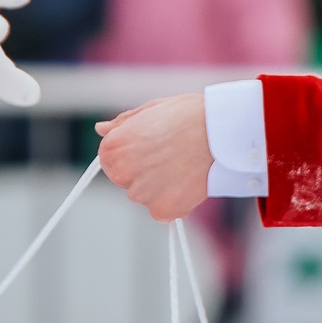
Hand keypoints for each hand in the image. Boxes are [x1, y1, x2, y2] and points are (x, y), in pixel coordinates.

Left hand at [97, 93, 210, 222]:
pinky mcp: (163, 210)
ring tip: (183, 166)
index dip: (132, 155)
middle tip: (170, 157)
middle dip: (144, 173)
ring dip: (160, 188)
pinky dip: (176, 202)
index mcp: (112, 148)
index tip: (152, 148)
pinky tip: (189, 182)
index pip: (110, 161)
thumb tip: (101, 129)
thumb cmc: (188, 115)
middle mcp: (122, 173)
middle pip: (126, 181)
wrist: (220, 131)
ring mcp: (141, 194)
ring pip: (145, 196)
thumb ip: (123, 125)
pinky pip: (163, 212)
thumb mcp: (151, 111)